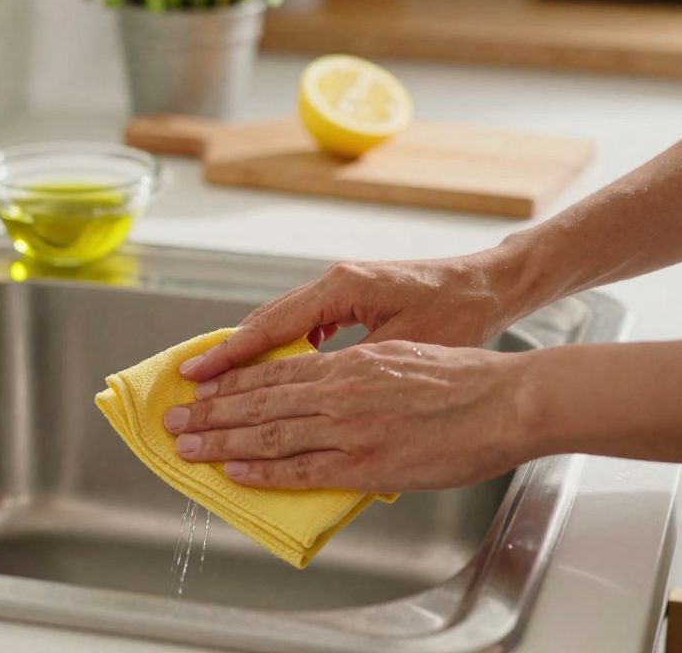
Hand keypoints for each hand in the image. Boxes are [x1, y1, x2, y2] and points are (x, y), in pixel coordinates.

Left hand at [164, 341, 532, 492]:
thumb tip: (326, 387)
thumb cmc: (463, 378)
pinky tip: (235, 472)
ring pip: (269, 433)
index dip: (232, 381)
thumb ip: (356, 373)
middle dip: (211, 412)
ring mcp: (350, 428)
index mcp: (349, 361)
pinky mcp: (366, 463)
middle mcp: (341, 390)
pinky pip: (302, 469)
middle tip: (175, 421)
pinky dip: (263, 470)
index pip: (274, 370)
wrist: (507, 400)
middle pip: (260, 401)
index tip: (202, 388)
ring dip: (221, 441)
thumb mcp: (398, 355)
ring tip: (188, 447)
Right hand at [179, 249, 537, 383]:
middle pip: (265, 321)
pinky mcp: (349, 297)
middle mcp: (333, 282)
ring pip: (280, 322)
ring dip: (250, 354)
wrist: (492, 285)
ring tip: (217, 385)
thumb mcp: (406, 348)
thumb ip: (353, 367)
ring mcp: (340, 287)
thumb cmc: (459, 315)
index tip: (195, 377)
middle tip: (189, 386)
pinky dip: (279, 348)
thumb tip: (308, 398)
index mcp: (342, 289)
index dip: (230, 355)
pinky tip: (269, 374)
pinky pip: (301, 323)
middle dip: (227, 356)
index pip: (270, 326)